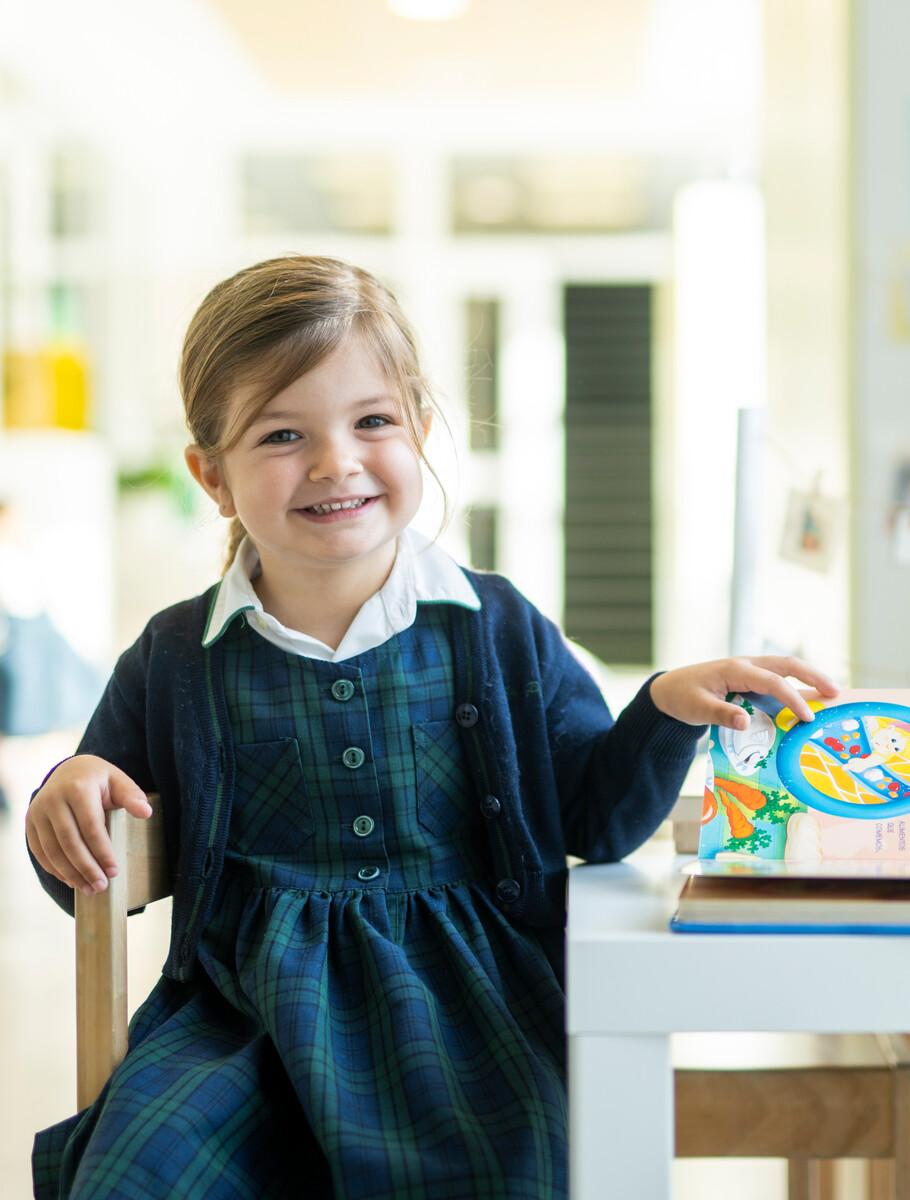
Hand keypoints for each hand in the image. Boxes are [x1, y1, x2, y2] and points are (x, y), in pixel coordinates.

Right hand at [25, 755, 151, 895]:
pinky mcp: (30, 822)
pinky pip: (39, 851)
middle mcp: (53, 799)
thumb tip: (146, 813)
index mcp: (78, 788)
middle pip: (70, 841)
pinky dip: (54, 869)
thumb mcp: (118, 781)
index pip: (91, 826)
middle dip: (86, 867)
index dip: (102, 852)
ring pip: (52, 850)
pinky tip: (71, 880)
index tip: (114, 871)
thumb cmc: (99, 780)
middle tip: (101, 886)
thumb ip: (132, 796)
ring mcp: (37, 811)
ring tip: (89, 888)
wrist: (69, 770)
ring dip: (70, 873)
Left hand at [649, 656, 839, 729]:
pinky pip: (778, 680)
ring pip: (785, 669)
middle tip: (836, 692)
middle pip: (787, 664)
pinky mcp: (750, 679)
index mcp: (736, 669)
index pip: (772, 681)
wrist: (669, 690)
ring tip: (832, 695)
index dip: (792, 698)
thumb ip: (720, 715)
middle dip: (813, 675)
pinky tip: (809, 701)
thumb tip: (746, 723)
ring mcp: (749, 670)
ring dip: (809, 678)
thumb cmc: (682, 697)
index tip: (808, 717)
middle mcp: (746, 665)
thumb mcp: (696, 708)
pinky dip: (796, 687)